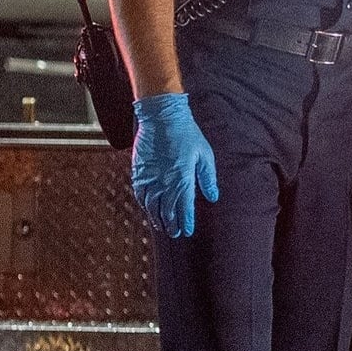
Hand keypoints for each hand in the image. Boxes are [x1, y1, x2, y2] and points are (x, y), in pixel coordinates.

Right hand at [131, 94, 218, 237]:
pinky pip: (140, 194)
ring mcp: (149, 178)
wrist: (162, 117)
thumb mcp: (204, 155)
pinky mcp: (138, 172)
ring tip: (162, 226)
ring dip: (157, 218)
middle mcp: (164, 182)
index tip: (187, 231)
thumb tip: (213, 197)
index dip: (186, 222)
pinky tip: (148, 209)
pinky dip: (144, 205)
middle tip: (176, 233)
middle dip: (171, 224)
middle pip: (167, 211)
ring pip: (151, 206)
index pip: (184, 208)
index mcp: (182, 179)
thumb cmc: (187, 134)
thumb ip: (208, 178)